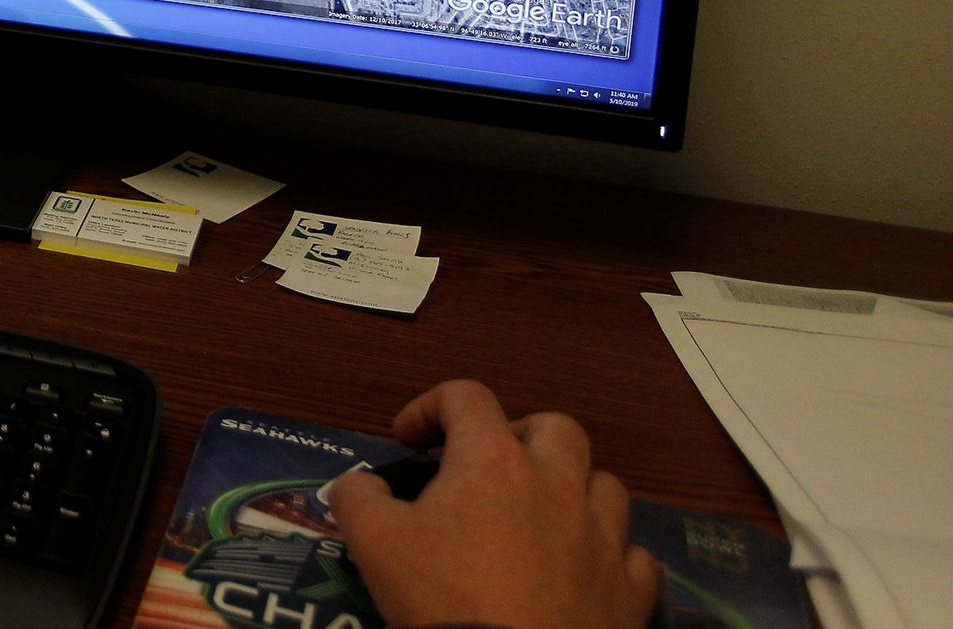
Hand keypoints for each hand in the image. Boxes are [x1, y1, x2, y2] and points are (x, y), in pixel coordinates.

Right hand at [327, 379, 660, 628]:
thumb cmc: (440, 597)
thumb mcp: (372, 542)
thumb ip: (358, 497)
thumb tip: (362, 483)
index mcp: (493, 461)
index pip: (466, 397)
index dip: (430, 406)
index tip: (408, 440)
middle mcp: (557, 484)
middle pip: (556, 427)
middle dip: (522, 433)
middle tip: (491, 466)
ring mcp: (603, 537)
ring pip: (606, 486)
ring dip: (575, 489)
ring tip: (544, 515)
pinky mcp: (629, 590)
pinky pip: (635, 556)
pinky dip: (611, 555)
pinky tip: (587, 570)